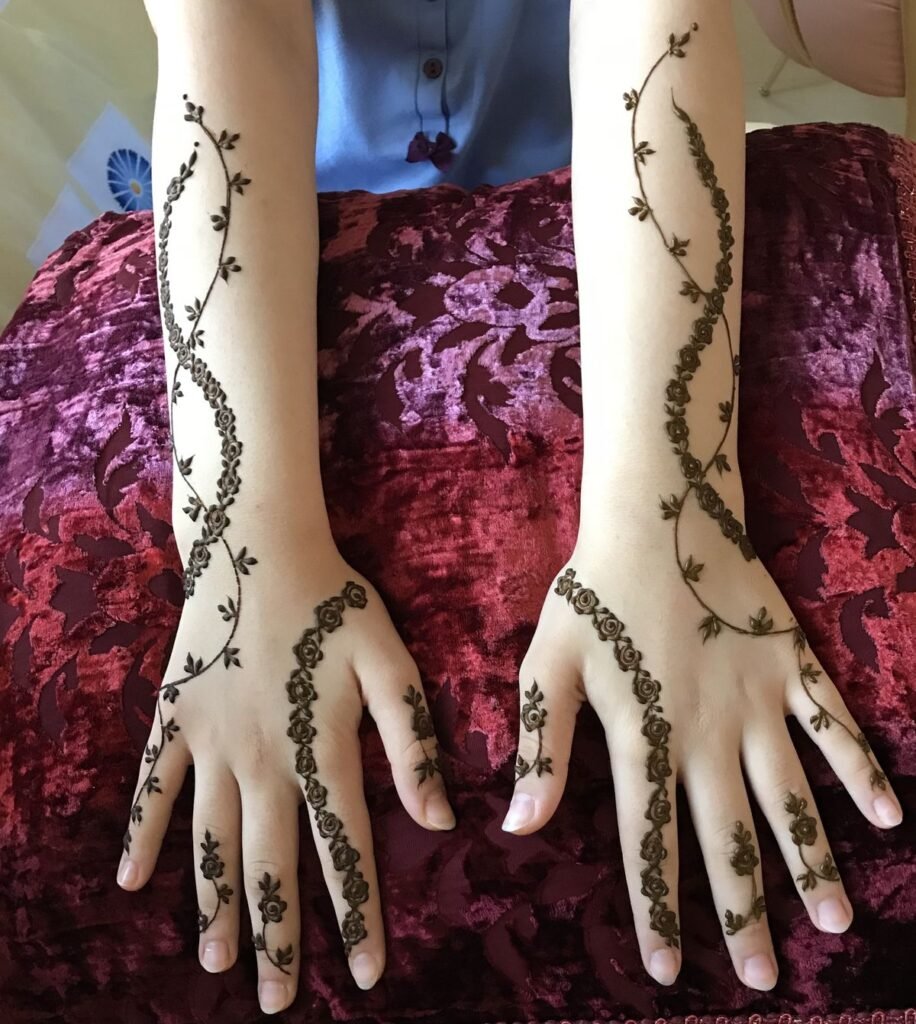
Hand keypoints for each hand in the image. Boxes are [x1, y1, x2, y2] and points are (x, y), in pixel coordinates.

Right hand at [116, 543, 453, 1012]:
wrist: (258, 547)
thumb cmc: (332, 600)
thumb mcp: (388, 661)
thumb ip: (412, 741)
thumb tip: (438, 820)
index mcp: (320, 748)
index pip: (343, 850)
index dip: (357, 915)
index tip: (364, 977)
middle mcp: (261, 760)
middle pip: (270, 864)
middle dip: (277, 937)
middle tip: (276, 1002)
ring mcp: (209, 743)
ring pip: (211, 841)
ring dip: (215, 905)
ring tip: (216, 964)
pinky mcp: (173, 719)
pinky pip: (151, 789)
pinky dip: (140, 836)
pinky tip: (129, 883)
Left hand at [504, 503, 902, 990]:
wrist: (657, 515)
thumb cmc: (593, 590)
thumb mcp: (548, 664)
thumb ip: (540, 746)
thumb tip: (519, 828)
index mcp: (645, 736)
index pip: (650, 842)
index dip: (658, 910)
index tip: (669, 973)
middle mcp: (708, 733)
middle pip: (729, 838)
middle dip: (742, 913)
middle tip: (762, 980)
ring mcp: (759, 701)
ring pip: (790, 798)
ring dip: (812, 864)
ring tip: (832, 924)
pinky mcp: (792, 664)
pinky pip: (836, 726)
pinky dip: (862, 770)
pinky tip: (890, 818)